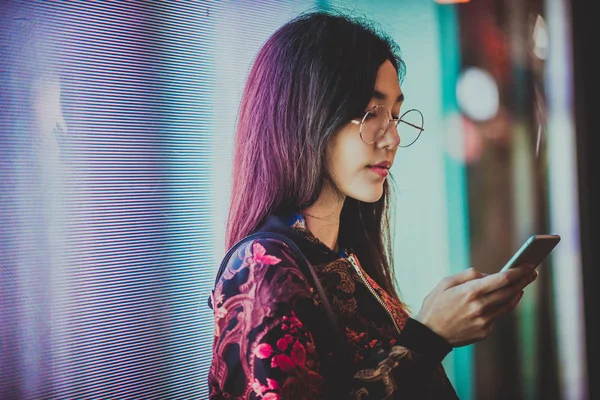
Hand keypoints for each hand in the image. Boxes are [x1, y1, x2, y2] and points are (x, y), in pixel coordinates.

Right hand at [414, 265, 537, 346]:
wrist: (429, 334)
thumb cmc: (435, 305)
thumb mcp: (445, 283)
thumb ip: (468, 275)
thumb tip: (488, 275)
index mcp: (470, 291)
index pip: (502, 279)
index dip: (517, 271)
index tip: (527, 265)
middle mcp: (480, 306)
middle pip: (510, 291)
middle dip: (523, 280)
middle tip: (532, 272)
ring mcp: (484, 321)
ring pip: (507, 305)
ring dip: (517, 294)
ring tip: (521, 286)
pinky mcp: (484, 332)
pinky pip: (496, 316)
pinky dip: (499, 307)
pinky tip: (499, 301)